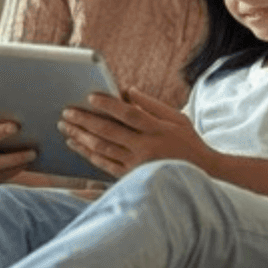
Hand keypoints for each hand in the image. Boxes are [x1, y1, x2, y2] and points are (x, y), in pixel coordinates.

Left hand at [59, 89, 216, 178]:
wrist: (202, 176)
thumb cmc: (188, 143)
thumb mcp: (177, 119)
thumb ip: (151, 105)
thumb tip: (127, 90)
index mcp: (158, 130)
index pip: (129, 114)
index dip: (108, 104)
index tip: (90, 96)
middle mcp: (146, 148)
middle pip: (110, 132)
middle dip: (85, 121)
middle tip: (66, 112)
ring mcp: (138, 165)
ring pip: (103, 149)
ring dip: (81, 137)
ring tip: (66, 127)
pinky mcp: (132, 178)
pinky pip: (105, 165)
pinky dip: (88, 154)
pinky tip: (76, 145)